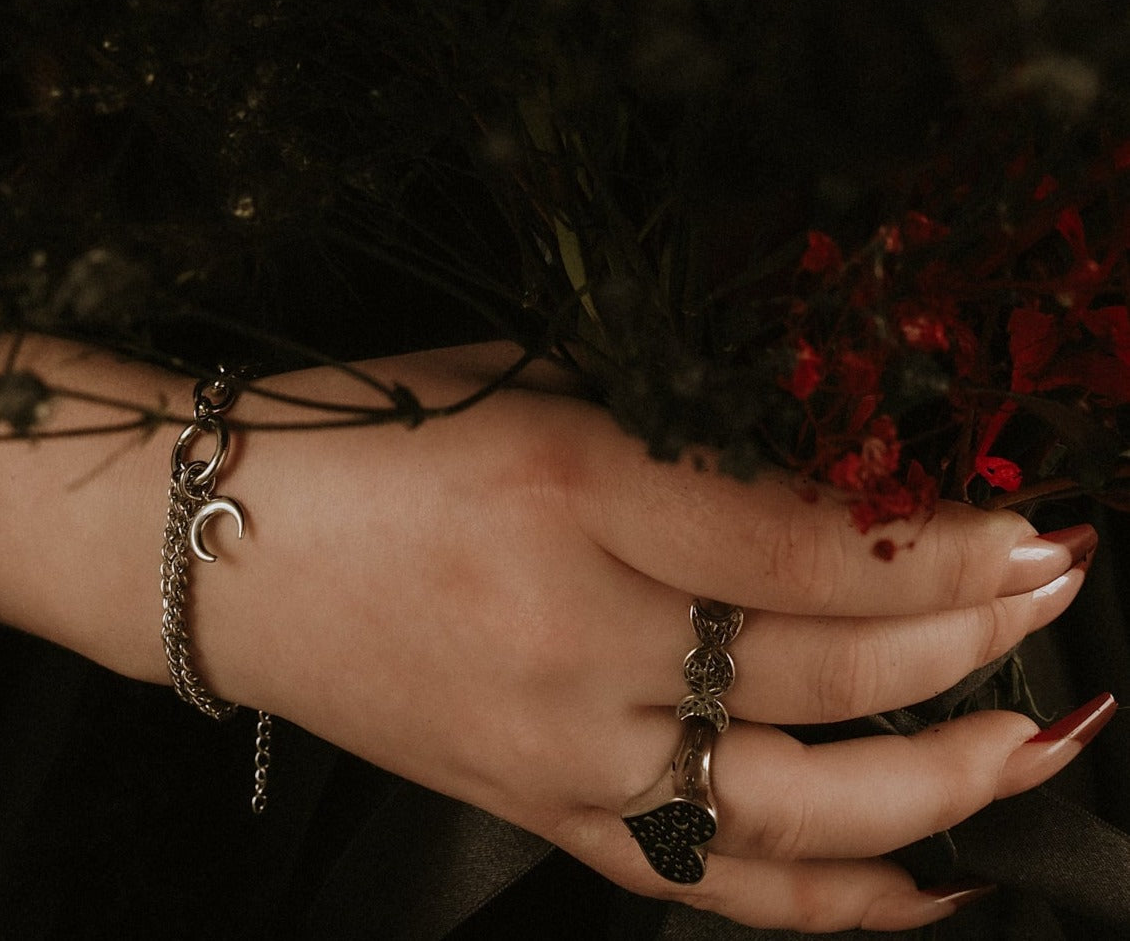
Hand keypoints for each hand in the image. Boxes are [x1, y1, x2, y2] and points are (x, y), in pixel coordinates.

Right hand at [0, 337, 1105, 933]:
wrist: (225, 548)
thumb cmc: (367, 439)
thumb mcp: (528, 384)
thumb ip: (677, 426)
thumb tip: (821, 455)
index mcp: (578, 490)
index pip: (812, 539)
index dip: (944, 537)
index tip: (1028, 520)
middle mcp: (582, 636)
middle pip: (828, 671)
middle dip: (975, 636)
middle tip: (1059, 596)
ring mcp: (562, 749)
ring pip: (796, 805)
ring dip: (946, 779)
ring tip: (1043, 743)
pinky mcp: (538, 808)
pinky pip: (709, 882)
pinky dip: (833, 901)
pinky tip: (928, 888)